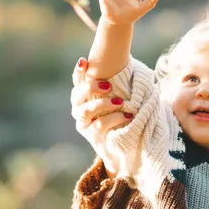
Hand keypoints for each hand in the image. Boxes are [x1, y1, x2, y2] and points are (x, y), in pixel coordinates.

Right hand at [72, 58, 133, 176]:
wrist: (120, 148)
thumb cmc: (120, 117)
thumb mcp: (118, 100)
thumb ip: (117, 86)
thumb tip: (130, 64)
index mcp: (84, 96)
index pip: (78, 81)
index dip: (79, 71)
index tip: (84, 61)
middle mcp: (79, 108)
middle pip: (78, 94)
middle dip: (91, 87)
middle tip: (109, 85)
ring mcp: (83, 122)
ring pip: (87, 110)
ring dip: (104, 104)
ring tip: (120, 102)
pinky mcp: (90, 135)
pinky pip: (100, 125)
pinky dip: (115, 118)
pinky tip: (128, 116)